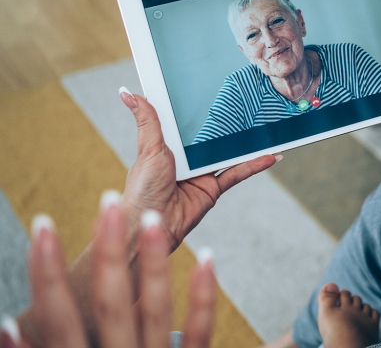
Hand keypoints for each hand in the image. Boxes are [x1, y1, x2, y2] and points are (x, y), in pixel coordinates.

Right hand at [2, 200, 215, 347]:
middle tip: (109, 200)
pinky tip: (207, 257)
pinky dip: (204, 296)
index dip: (46, 273)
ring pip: (157, 310)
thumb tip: (3, 327)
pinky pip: (201, 333)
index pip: (58, 318)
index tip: (44, 224)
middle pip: (112, 302)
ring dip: (154, 262)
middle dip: (108, 251)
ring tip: (152, 216)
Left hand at [119, 91, 278, 251]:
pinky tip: (270, 156)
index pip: (188, 122)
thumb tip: (127, 92)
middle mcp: (188, 158)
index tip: (215, 89)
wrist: (153, 222)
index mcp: (169, 145)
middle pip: (213, 137)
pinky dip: (254, 165)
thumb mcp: (149, 147)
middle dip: (231, 124)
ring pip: (229, 153)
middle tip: (251, 104)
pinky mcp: (214, 188)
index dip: (200, 108)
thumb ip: (148, 120)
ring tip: (268, 129)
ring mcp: (202, 173)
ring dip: (248, 144)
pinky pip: (237, 173)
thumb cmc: (143, 187)